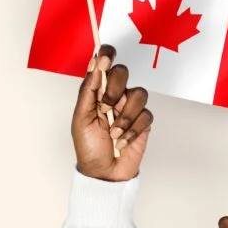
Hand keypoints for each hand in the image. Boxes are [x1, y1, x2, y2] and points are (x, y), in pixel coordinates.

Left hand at [72, 45, 152, 180]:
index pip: (103, 64)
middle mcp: (114, 95)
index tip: (104, 56)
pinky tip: (122, 140)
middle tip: (105, 108)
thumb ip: (88, 91)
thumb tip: (94, 65)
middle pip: (123, 72)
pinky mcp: (143, 122)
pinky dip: (132, 130)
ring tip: (113, 132)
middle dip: (114, 90)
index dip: (106, 55)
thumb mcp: (81, 118)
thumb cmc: (88, 147)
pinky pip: (146, 115)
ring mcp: (130, 108)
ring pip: (138, 93)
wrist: (103, 172)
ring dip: (124, 115)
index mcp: (96, 91)